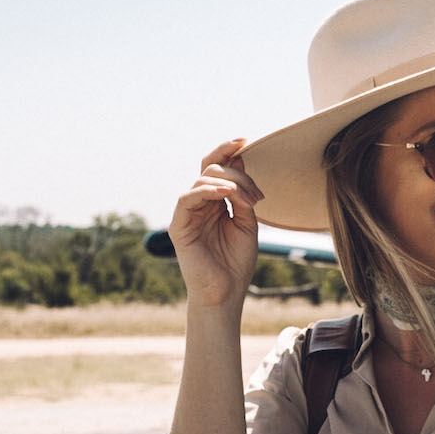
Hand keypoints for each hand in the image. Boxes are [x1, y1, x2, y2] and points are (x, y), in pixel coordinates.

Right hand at [168, 140, 263, 310]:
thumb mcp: (247, 222)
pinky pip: (187, 198)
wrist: (225, 293)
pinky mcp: (179, 225)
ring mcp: (188, 213)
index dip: (228, 150)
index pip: (218, 167)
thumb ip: (242, 195)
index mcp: (215, 201)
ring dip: (228, 183)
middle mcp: (200, 203)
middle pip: (210, 168)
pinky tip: (226, 194)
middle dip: (237, 173)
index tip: (246, 140)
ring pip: (202, 180)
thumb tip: (240, 163)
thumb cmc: (236, 262)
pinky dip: (207, 191)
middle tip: (256, 195)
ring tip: (246, 200)